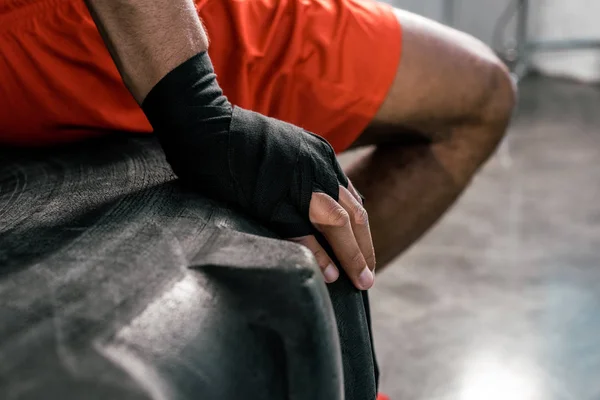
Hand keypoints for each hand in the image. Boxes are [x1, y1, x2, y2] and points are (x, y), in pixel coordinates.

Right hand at [141, 51, 374, 289]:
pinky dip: (319, 254)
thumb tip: (314, 204)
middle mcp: (316, 167)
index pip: (352, 201)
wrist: (205, 123)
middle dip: (364, 248)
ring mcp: (294, 181)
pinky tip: (329, 273)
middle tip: (367, 277)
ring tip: (359, 281)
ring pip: (337, 223)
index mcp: (320, 156)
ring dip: (351, 255)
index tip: (363, 254)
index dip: (361, 232)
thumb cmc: (238, 139)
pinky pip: (302, 231)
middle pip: (352, 215)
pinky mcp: (270, 196)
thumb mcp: (286, 147)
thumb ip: (304, 170)